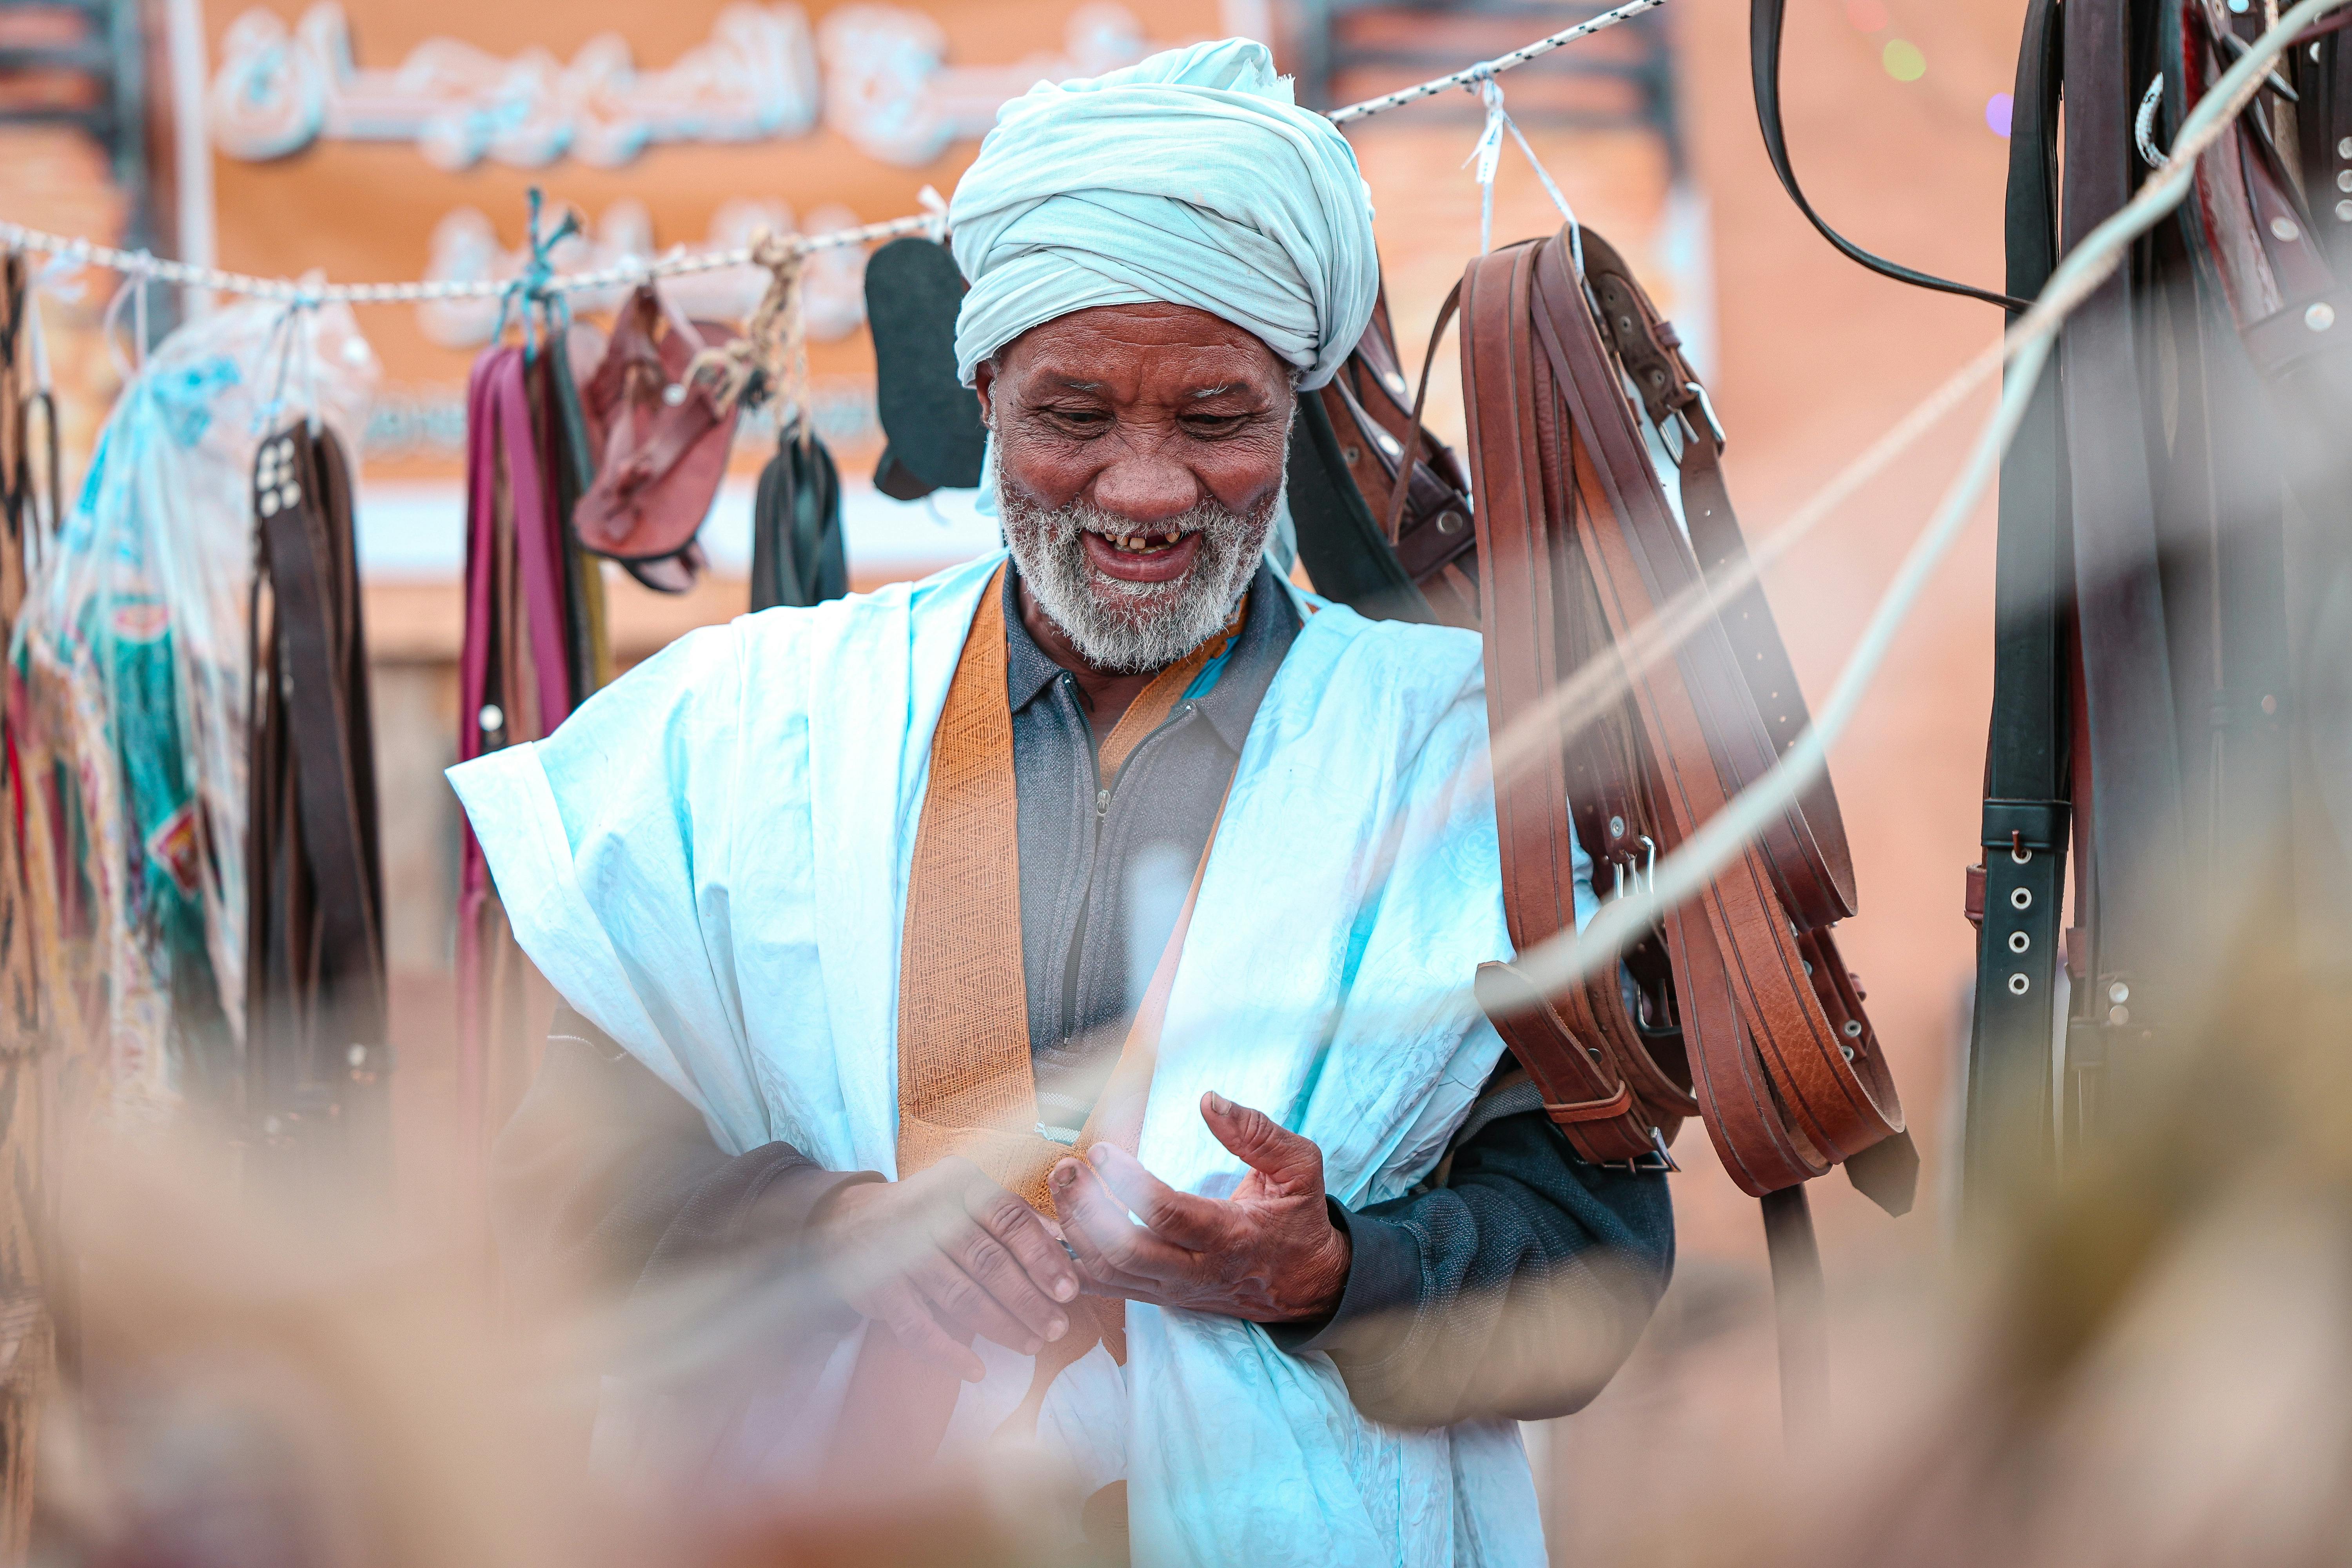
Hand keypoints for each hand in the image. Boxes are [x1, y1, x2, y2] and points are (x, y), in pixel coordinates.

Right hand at [813, 1157, 1082, 1381]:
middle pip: (989, 1262)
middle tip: (1057, 1328)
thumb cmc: (928, 1214)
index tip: (1069, 1290)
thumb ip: (1015, 1219)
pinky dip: (949, 1353)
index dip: (1043, 1256)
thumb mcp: (968, 1199)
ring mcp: (900, 1252)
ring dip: (1001, 1326)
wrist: (849, 1223)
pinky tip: (976, 1371)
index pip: (1010, 1219)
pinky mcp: (879, 1289)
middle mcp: (928, 1213)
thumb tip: (1069, 1246)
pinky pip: (919, 1329)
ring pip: (960, 1296)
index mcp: (959, 1184)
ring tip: (1031, 1345)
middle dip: (1028, 1300)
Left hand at [1049, 1092, 1351, 1323]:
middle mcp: (1197, 1271)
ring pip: (1108, 1272)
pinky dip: (1074, 1259)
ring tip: (1063, 1183)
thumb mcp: (1301, 1168)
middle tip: (1067, 1168)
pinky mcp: (1158, 1296)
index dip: (1128, 1183)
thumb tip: (1209, 1099)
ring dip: (1075, 1229)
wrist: (1306, 1286)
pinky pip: (1105, 1287)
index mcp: (1232, 1237)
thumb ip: (1258, 1133)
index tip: (1101, 1149)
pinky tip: (1058, 1223)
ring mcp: (1174, 1289)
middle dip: (1087, 1209)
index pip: (1169, 1216)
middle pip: (1126, 1251)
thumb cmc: (1299, 1219)